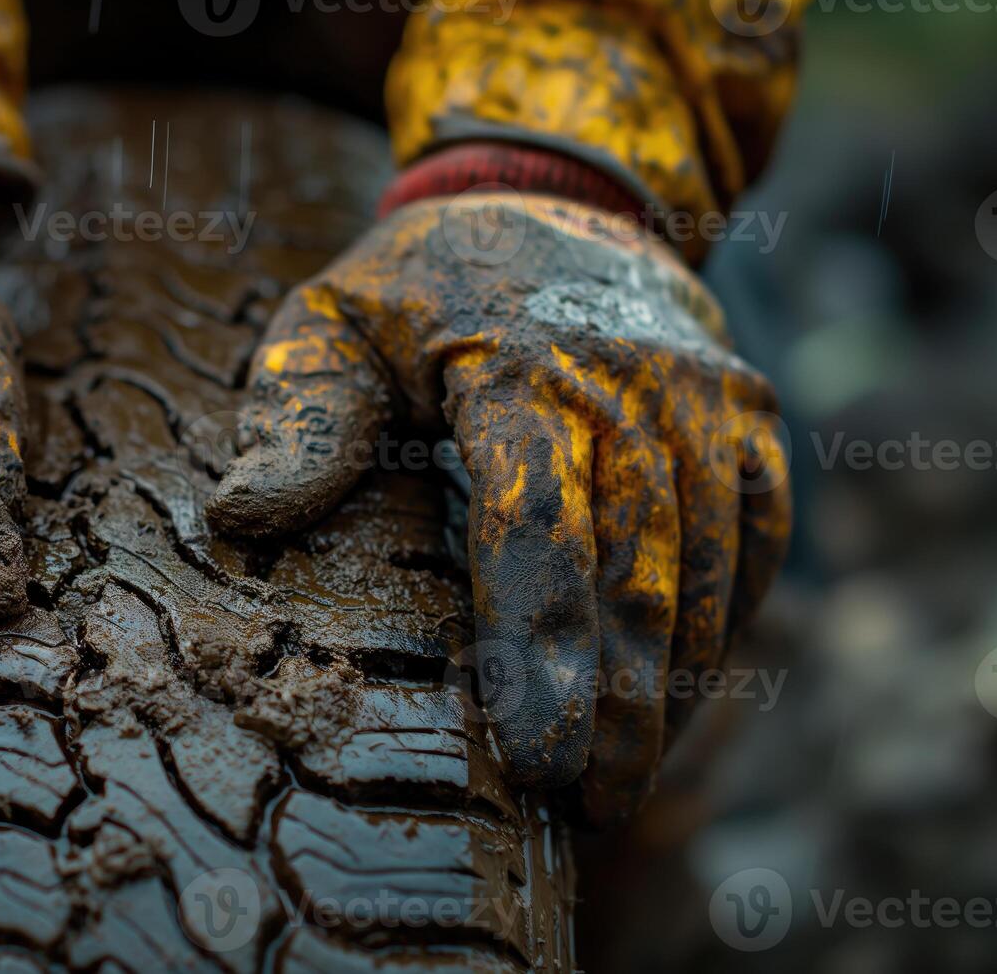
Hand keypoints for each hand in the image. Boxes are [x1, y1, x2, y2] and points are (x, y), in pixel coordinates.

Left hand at [207, 194, 790, 820]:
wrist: (559, 193)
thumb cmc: (421, 286)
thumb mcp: (332, 324)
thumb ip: (298, 418)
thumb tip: (239, 520)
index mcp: (519, 363)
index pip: (536, 523)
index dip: (539, 644)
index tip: (534, 752)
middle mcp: (635, 382)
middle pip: (634, 566)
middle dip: (618, 700)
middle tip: (589, 802)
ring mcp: (708, 399)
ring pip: (706, 567)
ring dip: (675, 685)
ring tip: (625, 784)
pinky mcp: (752, 417)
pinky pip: (758, 539)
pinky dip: (727, 628)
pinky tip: (684, 707)